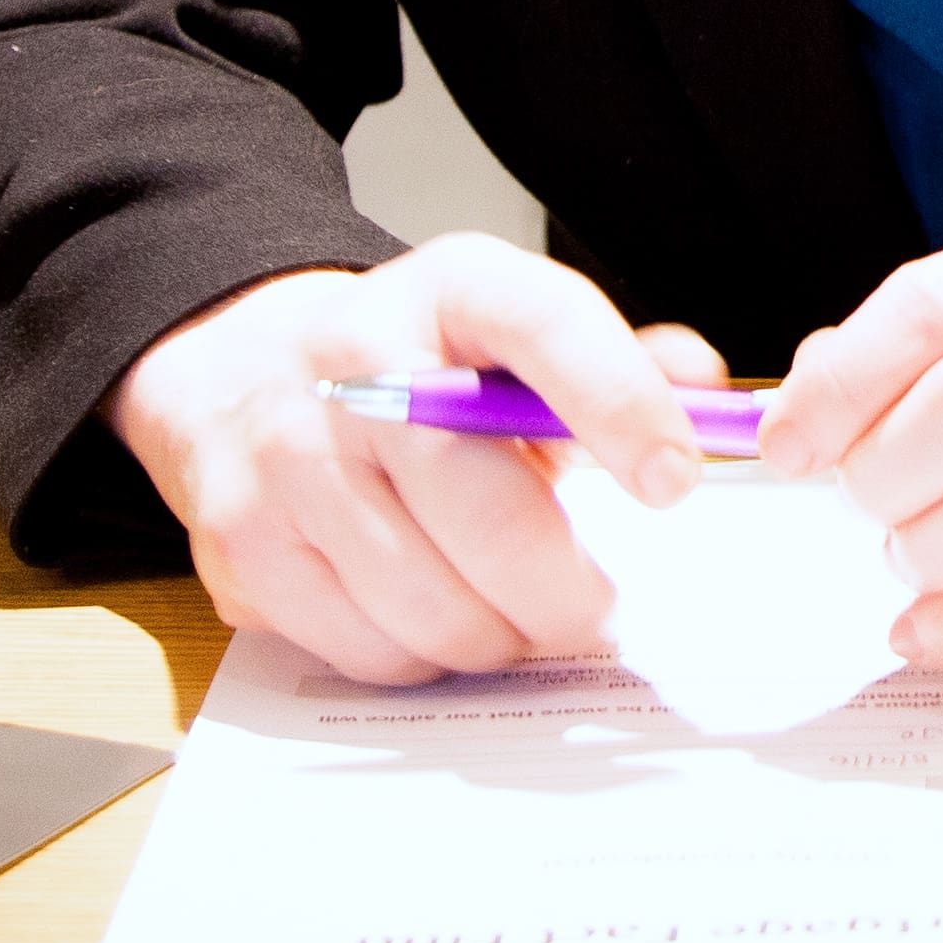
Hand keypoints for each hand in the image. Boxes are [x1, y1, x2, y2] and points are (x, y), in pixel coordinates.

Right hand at [103, 237, 731, 685]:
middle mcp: (358, 360)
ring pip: (432, 604)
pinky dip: (423, 656)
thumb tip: (705, 390)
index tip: (677, 479)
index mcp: (450, 286)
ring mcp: (288, 455)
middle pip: (488, 510)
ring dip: (500, 635)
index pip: (545, 326)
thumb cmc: (413, 364)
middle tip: (597, 611)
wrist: (237, 373)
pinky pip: (367, 648)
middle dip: (567, 591)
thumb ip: (618, 359)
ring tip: (514, 613)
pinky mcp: (243, 544)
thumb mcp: (511, 331)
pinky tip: (435, 616)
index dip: (622, 404)